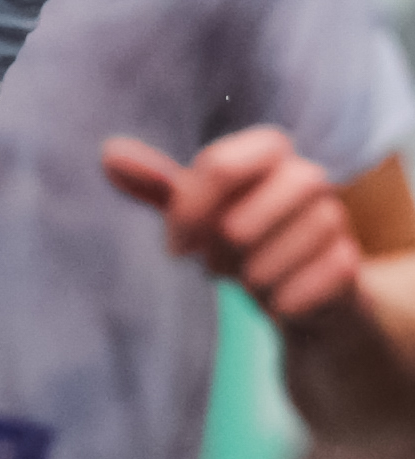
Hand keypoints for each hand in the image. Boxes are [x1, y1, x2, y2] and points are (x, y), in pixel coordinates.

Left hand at [103, 126, 364, 325]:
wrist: (296, 303)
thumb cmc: (239, 247)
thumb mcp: (196, 219)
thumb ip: (159, 188)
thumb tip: (109, 155)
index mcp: (265, 157)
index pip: (228, 161)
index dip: (195, 204)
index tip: (176, 243)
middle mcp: (308, 180)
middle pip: (288, 182)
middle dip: (238, 231)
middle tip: (213, 264)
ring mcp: (336, 222)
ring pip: (308, 232)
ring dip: (261, 267)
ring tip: (244, 281)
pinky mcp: (351, 266)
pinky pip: (330, 274)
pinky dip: (290, 296)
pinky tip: (276, 303)